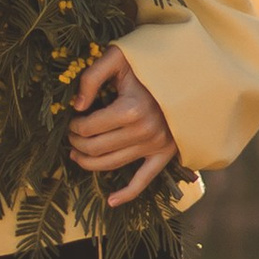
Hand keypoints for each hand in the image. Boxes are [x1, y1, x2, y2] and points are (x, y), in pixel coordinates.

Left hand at [70, 47, 178, 207]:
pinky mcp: (165, 154)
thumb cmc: (149, 63)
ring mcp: (156, 145)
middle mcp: (144, 132)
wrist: (187, 73)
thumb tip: (76, 106)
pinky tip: (110, 201)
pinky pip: (144, 180)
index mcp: (131, 109)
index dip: (73, 126)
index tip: (72, 119)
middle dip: (77, 143)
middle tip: (72, 135)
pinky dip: (126, 194)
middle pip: (96, 148)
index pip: (88, 127)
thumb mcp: (118, 58)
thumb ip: (92, 77)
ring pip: (112, 164)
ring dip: (89, 163)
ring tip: (77, 153)